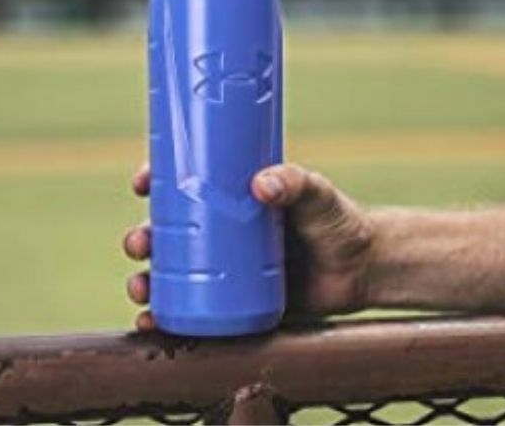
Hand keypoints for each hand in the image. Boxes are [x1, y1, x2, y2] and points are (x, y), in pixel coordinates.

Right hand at [123, 162, 375, 330]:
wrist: (364, 269)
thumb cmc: (338, 222)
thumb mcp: (316, 194)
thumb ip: (294, 182)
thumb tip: (261, 185)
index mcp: (232, 200)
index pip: (183, 186)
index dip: (155, 182)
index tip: (141, 181)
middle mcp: (221, 235)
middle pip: (166, 234)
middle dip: (142, 238)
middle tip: (140, 243)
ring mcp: (225, 272)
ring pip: (170, 275)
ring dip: (144, 281)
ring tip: (141, 288)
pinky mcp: (235, 305)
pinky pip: (192, 313)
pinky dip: (166, 319)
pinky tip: (151, 323)